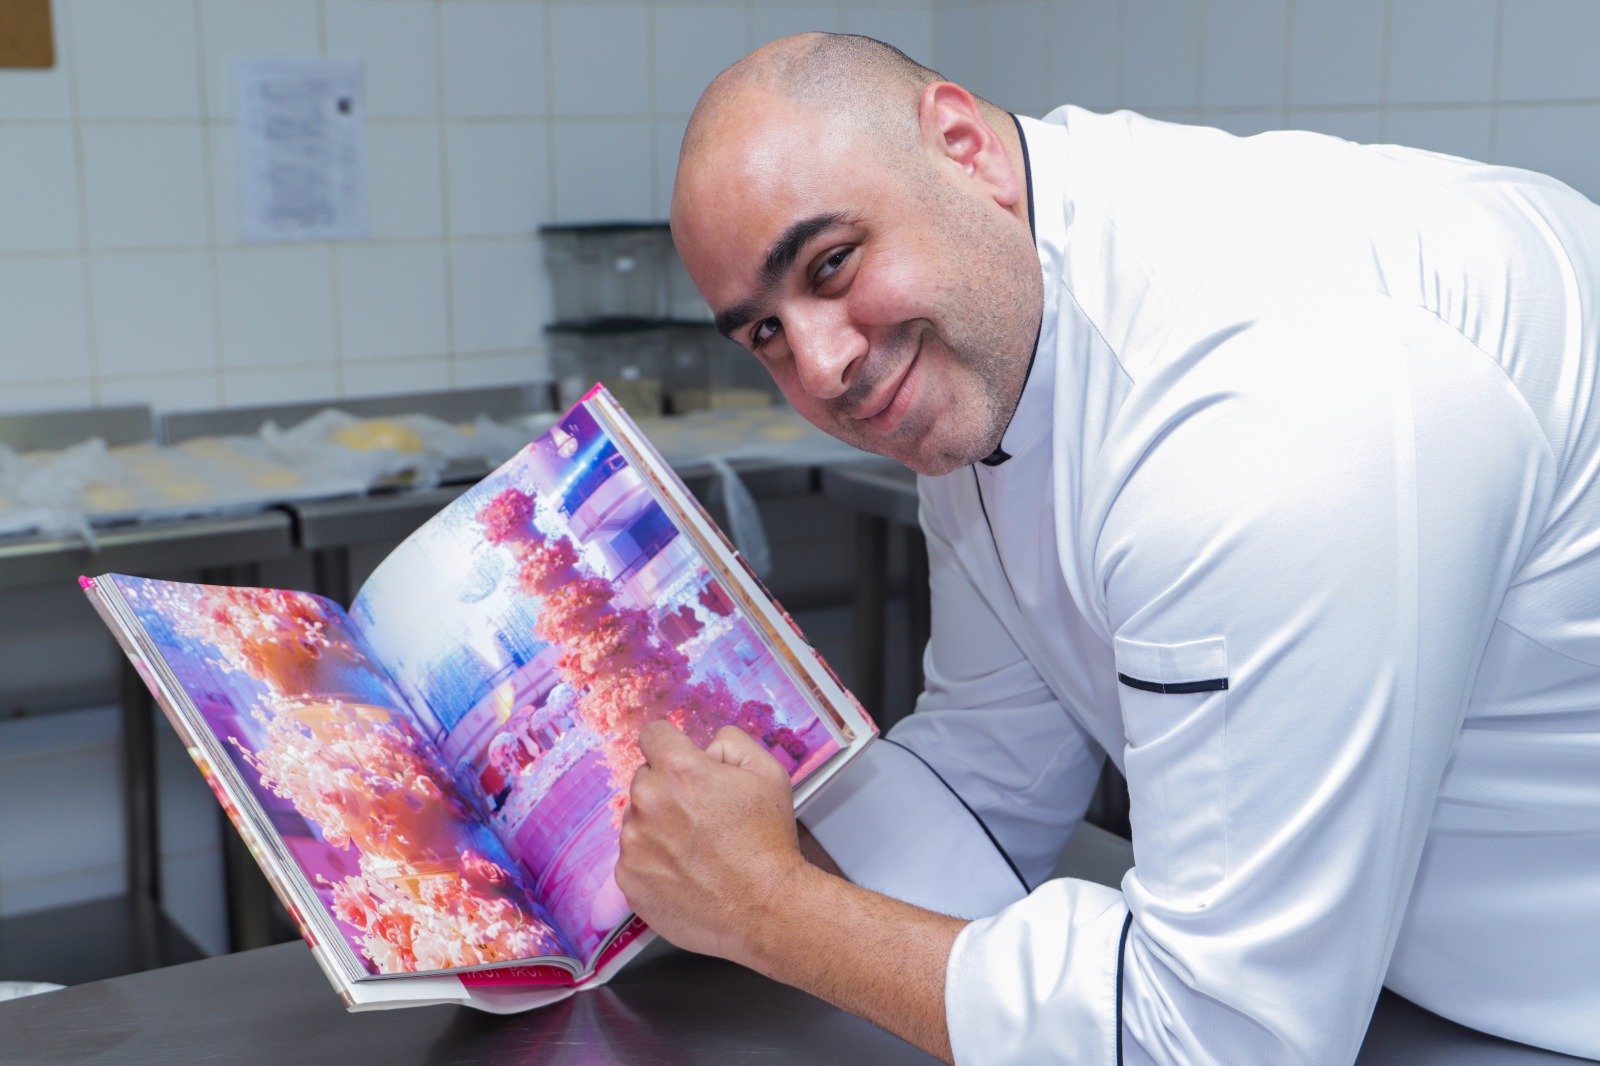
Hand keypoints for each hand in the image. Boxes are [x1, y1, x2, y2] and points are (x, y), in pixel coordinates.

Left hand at [616, 721, 807, 964]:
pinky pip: (632, 858)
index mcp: (679, 770)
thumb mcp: (769, 773)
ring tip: (695, 850)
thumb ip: (732, 743)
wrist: (765, 909)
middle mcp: (648, 801)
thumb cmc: (768, 844)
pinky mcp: (628, 879)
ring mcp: (633, 843)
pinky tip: (684, 873)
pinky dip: (653, 862)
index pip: (653, 735)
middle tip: (701, 816)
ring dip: (658, 827)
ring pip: (637, 820)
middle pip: (645, 779)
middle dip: (668, 790)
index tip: (680, 761)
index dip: (671, 746)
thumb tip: (706, 746)